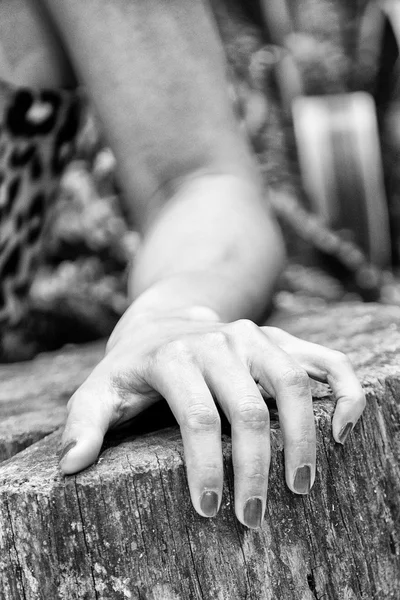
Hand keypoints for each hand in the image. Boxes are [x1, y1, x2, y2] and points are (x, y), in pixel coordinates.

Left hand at [58, 306, 364, 528]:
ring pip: (292, 384)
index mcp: (174, 355)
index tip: (209, 509)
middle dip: (254, 468)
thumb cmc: (132, 369)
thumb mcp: (99, 391)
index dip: (205, 467)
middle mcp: (219, 340)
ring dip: (301, 438)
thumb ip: (83, 424)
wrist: (165, 322)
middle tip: (253, 516)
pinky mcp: (281, 339)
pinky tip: (344, 429)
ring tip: (298, 485)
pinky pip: (326, 360)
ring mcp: (255, 337)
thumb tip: (72, 466)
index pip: (197, 417)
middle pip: (248, 409)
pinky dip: (344, 391)